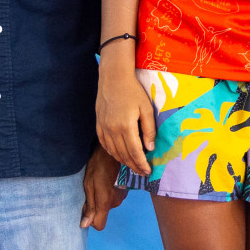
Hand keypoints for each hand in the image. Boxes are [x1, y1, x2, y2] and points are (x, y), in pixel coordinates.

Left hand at [81, 145, 128, 229]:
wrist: (113, 151)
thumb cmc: (97, 166)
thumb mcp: (88, 185)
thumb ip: (89, 206)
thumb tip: (85, 225)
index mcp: (105, 202)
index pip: (99, 225)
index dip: (91, 220)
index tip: (87, 208)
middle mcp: (115, 203)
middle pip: (103, 214)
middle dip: (95, 206)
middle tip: (91, 190)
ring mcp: (122, 197)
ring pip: (108, 205)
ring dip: (102, 198)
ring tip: (99, 183)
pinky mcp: (125, 191)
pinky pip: (113, 198)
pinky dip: (108, 193)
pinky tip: (106, 181)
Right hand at [96, 55, 154, 175]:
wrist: (113, 77)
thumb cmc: (133, 91)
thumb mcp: (146, 108)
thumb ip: (149, 129)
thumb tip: (150, 148)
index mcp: (126, 127)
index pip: (134, 152)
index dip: (141, 164)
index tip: (147, 171)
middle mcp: (112, 130)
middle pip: (123, 155)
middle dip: (134, 166)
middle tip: (142, 172)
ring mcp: (104, 128)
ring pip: (113, 152)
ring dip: (123, 161)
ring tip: (133, 166)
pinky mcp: (98, 124)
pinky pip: (104, 144)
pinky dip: (112, 153)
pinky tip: (118, 155)